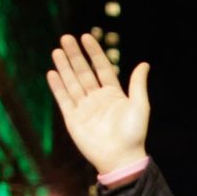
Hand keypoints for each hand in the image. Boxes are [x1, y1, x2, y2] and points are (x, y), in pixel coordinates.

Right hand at [46, 34, 149, 174]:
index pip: (102, 69)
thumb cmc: (133, 134)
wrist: (121, 158)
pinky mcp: (73, 119)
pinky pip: (64, 100)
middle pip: (84, 73)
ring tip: (57, 50)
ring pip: (72, 83)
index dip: (95, 53)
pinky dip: (58, 87)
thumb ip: (138, 85)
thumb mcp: (140, 107)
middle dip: (75, 56)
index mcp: (114, 96)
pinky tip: (52, 73)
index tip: (87, 37)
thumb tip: (145, 64)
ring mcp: (85, 109)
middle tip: (66, 38)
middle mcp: (98, 100)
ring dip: (64, 67)